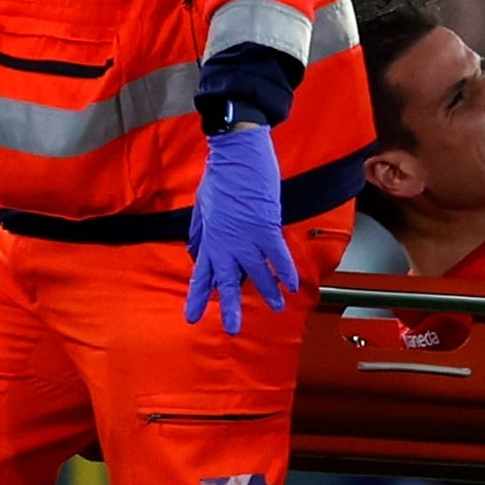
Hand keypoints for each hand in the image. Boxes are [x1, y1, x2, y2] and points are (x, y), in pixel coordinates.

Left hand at [185, 124, 299, 334]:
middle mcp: (227, 242)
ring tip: (275, 307)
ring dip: (267, 291)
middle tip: (231, 330)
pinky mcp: (267, 225)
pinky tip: (293, 285)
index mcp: (210, 238)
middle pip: (227, 282)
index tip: (191, 318)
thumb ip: (199, 232)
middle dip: (229, 308)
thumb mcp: (201, 206)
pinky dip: (286, 270)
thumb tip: (194, 252)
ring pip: (257, 272)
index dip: (197, 297)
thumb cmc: (219, 176)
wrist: (237, 154)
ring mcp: (247, 235)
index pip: (201, 275)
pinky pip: (277, 254)